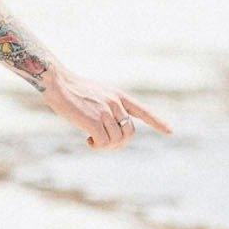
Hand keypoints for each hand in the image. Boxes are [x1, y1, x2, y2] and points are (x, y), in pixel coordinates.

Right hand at [39, 67, 171, 150]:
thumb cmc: (73, 90)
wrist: (58, 83)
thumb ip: (108, 108)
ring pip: (116, 140)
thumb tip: (113, 130)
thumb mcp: (97, 94)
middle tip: (102, 144)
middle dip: (119, 144)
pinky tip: (87, 140)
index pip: (143, 110)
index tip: (170, 131)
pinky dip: (97, 146)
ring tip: (93, 141)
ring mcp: (106, 111)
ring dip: (105, 146)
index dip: (157, 122)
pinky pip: (103, 142)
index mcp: (119, 96)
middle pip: (129, 133)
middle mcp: (116, 103)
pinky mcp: (94, 120)